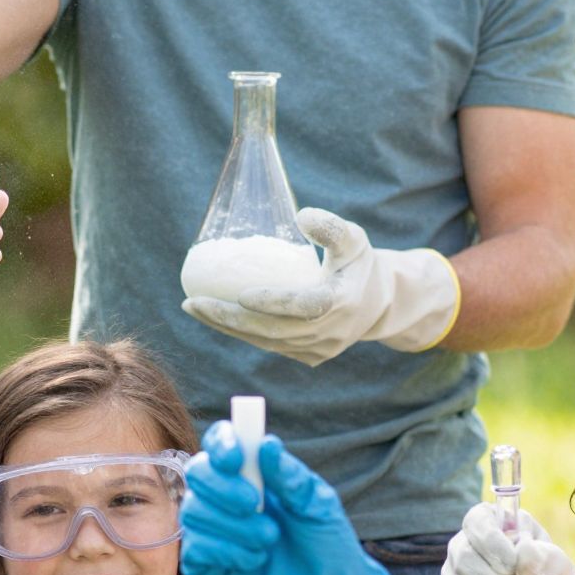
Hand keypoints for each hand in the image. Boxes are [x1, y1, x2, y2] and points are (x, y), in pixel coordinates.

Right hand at [179, 423, 416, 574]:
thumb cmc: (327, 544)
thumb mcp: (319, 505)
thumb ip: (291, 477)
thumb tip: (267, 445)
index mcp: (251, 474)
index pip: (220, 444)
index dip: (221, 444)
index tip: (237, 457)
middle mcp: (225, 498)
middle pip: (197, 473)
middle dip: (222, 488)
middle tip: (255, 504)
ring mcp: (213, 532)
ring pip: (193, 513)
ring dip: (232, 526)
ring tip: (269, 539)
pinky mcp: (208, 567)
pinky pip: (195, 551)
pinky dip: (225, 553)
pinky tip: (254, 561)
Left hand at [183, 209, 459, 365]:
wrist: (381, 304)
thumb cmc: (360, 263)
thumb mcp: (354, 238)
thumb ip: (331, 227)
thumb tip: (302, 216)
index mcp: (342, 303)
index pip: (303, 307)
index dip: (273, 303)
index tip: (241, 295)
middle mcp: (330, 333)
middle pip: (273, 331)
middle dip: (230, 319)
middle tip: (194, 303)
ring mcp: (319, 350)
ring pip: (266, 342)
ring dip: (227, 328)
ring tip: (194, 308)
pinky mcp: (310, 358)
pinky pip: (270, 346)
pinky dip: (242, 333)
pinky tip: (215, 317)